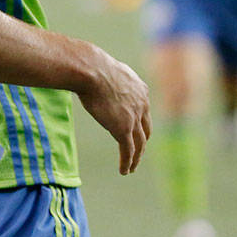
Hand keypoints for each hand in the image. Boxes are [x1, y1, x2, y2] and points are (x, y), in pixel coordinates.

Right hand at [75, 49, 150, 174]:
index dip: (140, 122)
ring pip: (140, 144)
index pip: (143, 111)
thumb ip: (106, 75)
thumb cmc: (91, 65)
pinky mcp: (123, 129)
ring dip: (136, 158)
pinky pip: (128, 151)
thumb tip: (91, 69)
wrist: (91, 69)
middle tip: (138, 151)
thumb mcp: (106, 69)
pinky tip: (124, 170)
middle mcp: (142, 105)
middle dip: (142, 142)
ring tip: (132, 167)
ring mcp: (134, 118)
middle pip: (145, 130)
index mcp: (140, 90)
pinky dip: (127, 162)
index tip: (135, 130)